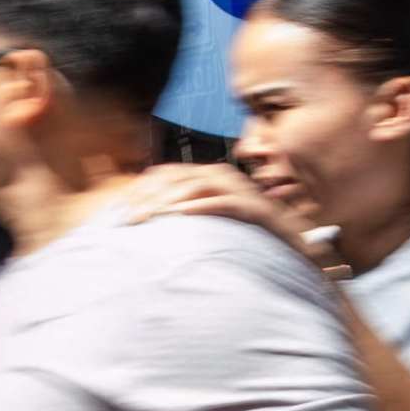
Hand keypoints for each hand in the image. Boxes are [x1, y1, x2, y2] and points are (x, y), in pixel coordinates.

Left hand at [126, 163, 306, 248]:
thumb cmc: (243, 229)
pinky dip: (201, 207)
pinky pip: (223, 203)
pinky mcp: (253, 206)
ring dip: (169, 201)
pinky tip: (181, 216)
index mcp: (206, 174)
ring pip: (196, 186)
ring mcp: (238, 189)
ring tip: (149, 217)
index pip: (164, 174)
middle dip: (148, 198)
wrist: (290, 237)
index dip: (140, 190)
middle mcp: (220, 175)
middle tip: (128, 219)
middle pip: (175, 179)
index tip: (119, 210)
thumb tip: (145, 217)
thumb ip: (182, 211)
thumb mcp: (206, 216)